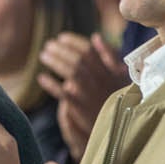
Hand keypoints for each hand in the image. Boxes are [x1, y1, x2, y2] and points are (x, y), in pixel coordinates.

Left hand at [37, 33, 127, 158]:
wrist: (122, 127)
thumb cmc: (122, 97)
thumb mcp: (122, 74)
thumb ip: (110, 55)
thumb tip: (95, 37)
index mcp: (109, 70)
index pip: (88, 51)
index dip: (73, 42)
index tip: (61, 37)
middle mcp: (99, 80)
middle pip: (77, 60)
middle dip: (61, 50)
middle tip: (48, 45)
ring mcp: (90, 93)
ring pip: (70, 72)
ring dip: (55, 62)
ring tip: (43, 55)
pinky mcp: (81, 108)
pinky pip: (62, 93)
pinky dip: (50, 84)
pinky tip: (41, 77)